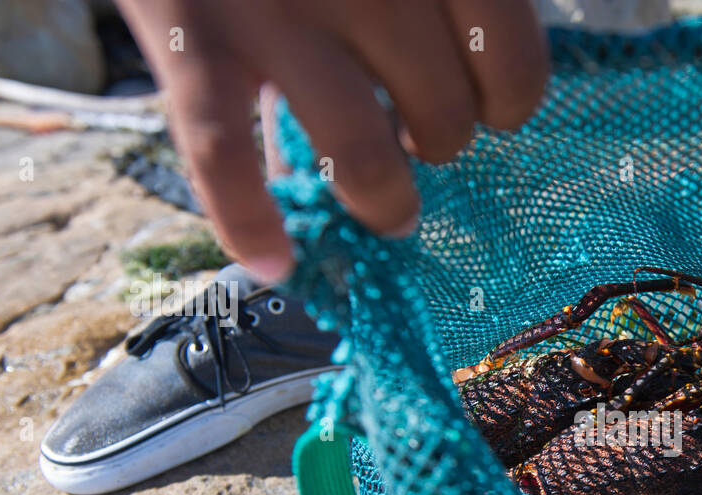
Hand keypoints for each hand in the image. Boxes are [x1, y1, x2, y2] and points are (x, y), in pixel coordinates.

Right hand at [116, 0, 548, 281]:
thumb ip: (431, 3)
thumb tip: (466, 98)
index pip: (513, 61)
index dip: (509, 104)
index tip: (489, 106)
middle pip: (444, 114)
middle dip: (442, 145)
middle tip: (421, 140)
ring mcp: (274, 8)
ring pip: (360, 152)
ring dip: (388, 202)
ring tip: (390, 213)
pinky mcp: (188, 36)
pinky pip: (224, 154)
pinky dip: (249, 222)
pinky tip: (274, 262)